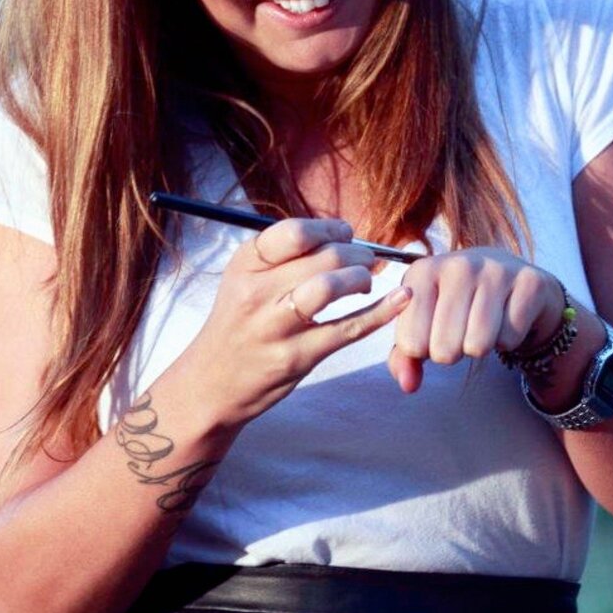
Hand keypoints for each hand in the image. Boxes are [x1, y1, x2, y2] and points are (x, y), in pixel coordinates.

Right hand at [185, 217, 411, 430]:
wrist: (212, 383)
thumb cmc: (238, 324)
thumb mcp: (244, 279)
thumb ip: (284, 256)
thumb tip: (342, 235)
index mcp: (245, 264)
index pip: (295, 232)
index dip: (330, 229)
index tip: (345, 234)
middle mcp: (257, 292)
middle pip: (323, 257)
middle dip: (356, 253)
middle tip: (366, 261)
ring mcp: (276, 327)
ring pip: (331, 286)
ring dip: (361, 277)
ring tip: (366, 281)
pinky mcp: (298, 358)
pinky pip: (348, 329)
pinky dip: (381, 312)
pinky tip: (400, 300)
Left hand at [387, 247, 565, 393]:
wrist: (512, 279)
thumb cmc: (459, 304)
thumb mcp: (425, 323)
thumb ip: (405, 356)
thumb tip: (407, 385)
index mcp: (422, 271)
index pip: (410, 342)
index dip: (422, 352)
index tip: (432, 333)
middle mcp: (458, 264)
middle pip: (444, 348)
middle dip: (452, 352)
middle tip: (460, 332)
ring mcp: (496, 270)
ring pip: (478, 345)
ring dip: (479, 348)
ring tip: (480, 327)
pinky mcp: (530, 282)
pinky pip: (510, 338)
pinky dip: (508, 341)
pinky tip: (506, 320)